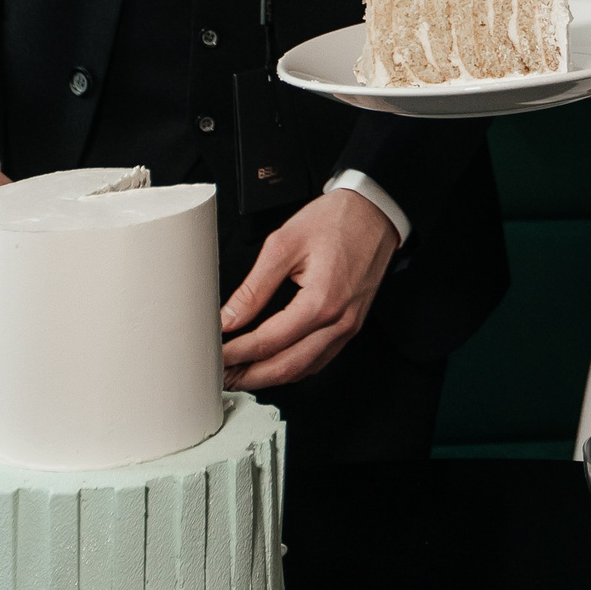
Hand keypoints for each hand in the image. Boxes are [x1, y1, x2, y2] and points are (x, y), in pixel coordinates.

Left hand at [220, 191, 398, 389]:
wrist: (374, 212)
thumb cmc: (337, 221)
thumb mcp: (284, 245)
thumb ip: (254, 288)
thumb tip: (229, 318)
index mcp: (320, 302)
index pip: (268, 342)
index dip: (236, 353)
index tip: (216, 355)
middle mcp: (338, 322)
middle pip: (286, 367)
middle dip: (249, 376)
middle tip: (223, 375)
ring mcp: (348, 327)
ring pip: (304, 369)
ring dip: (270, 377)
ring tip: (242, 373)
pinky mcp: (351, 326)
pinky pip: (319, 360)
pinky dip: (293, 368)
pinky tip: (275, 363)